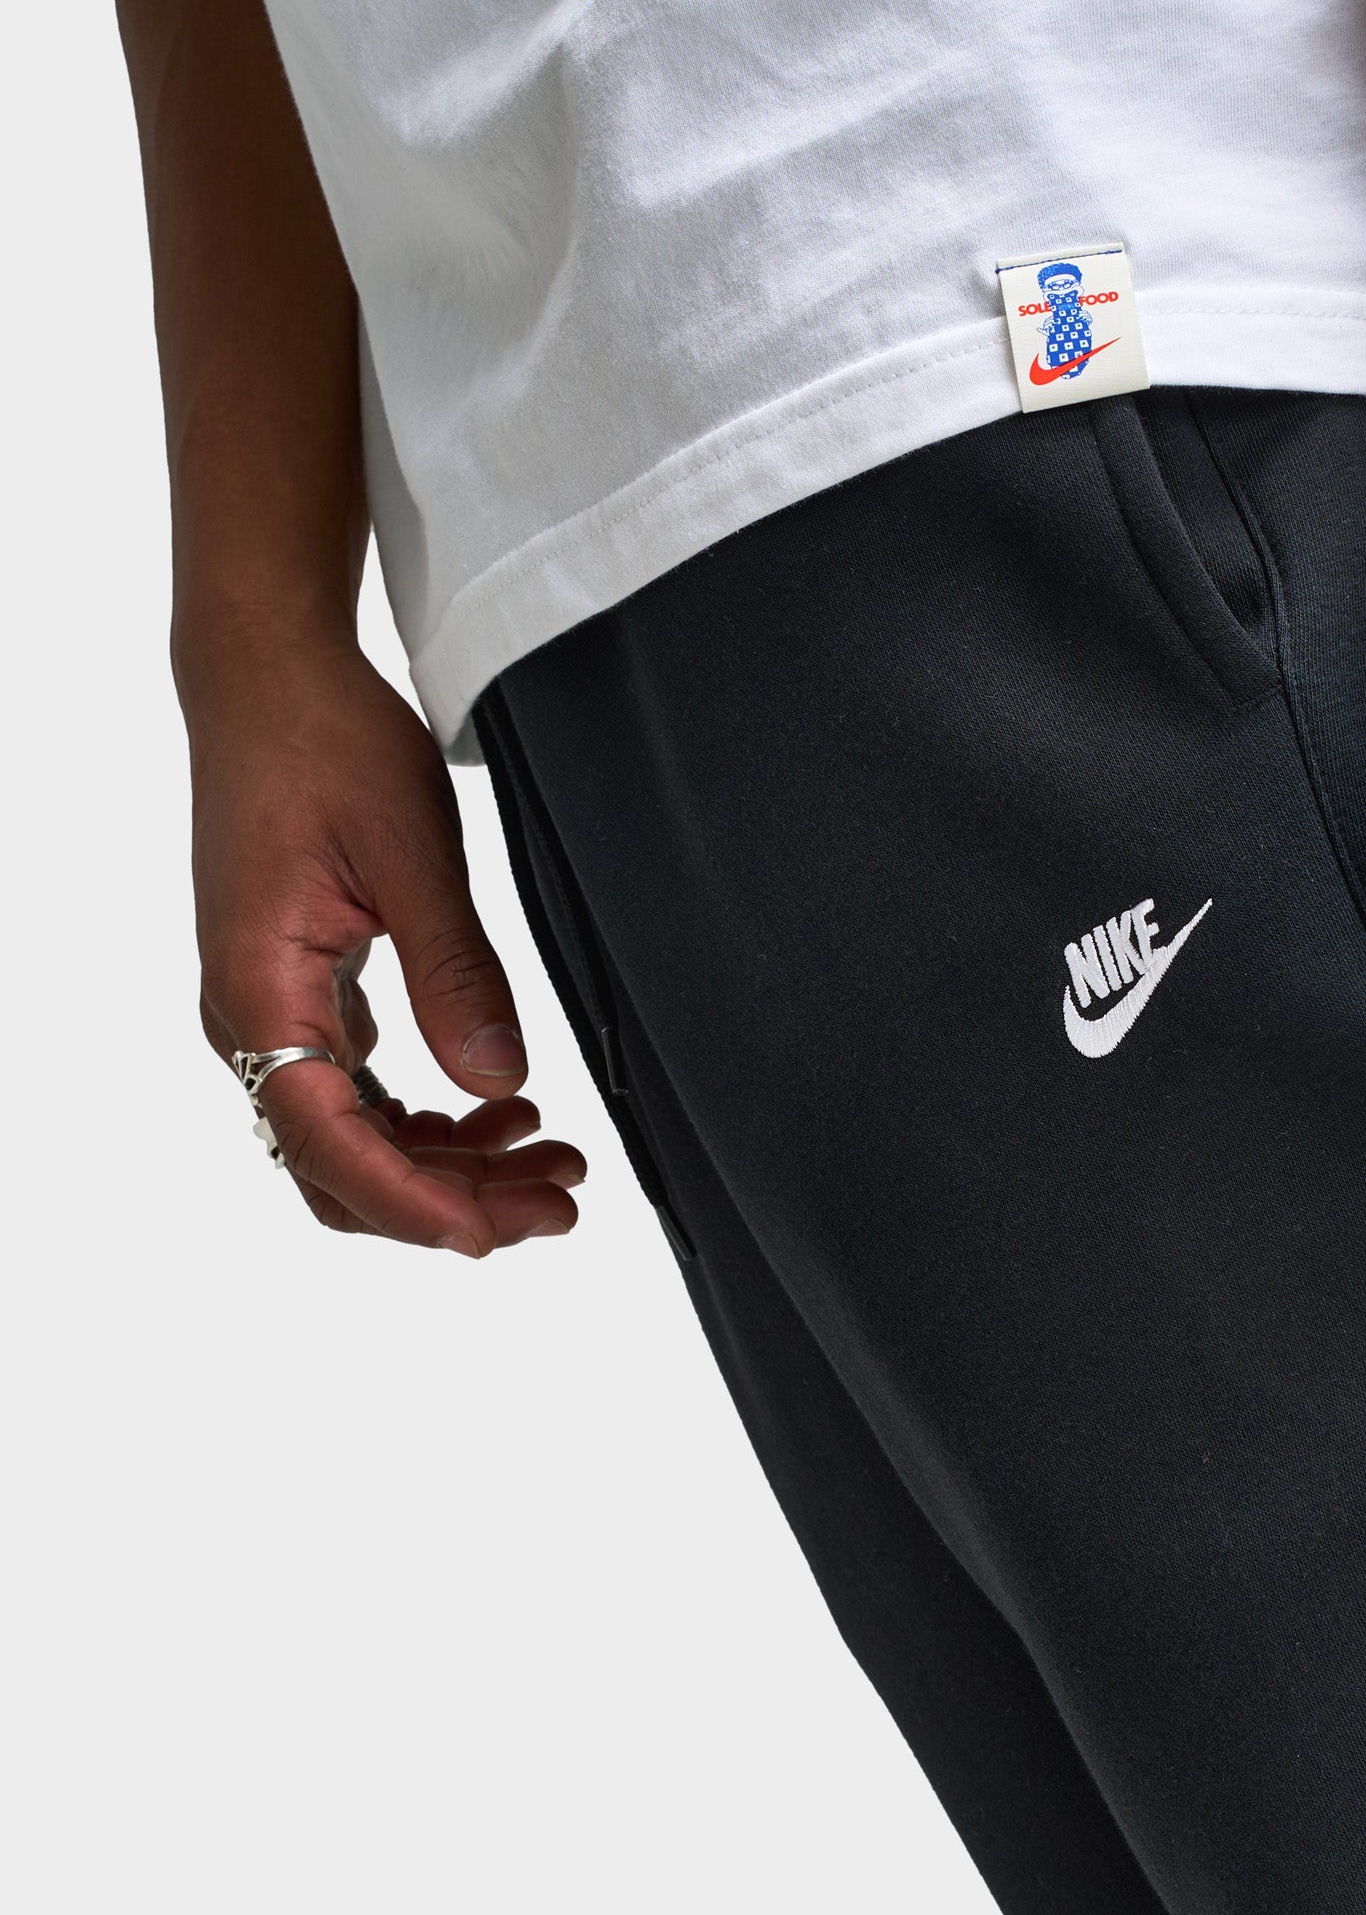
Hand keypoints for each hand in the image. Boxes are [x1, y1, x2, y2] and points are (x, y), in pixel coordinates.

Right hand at [183, 618, 583, 1251]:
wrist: (267, 679)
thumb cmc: (326, 744)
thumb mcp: (412, 852)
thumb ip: (456, 973)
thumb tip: (498, 1082)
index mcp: (259, 990)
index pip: (330, 1141)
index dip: (414, 1204)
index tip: (495, 1235)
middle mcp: (252, 1018)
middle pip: (343, 1164)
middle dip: (453, 1200)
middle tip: (563, 1199)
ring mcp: (272, 1012)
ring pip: (356, 1137)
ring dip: (451, 1164)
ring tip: (554, 1159)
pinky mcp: (302, 994)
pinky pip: (360, 1093)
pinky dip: (431, 1117)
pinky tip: (502, 1108)